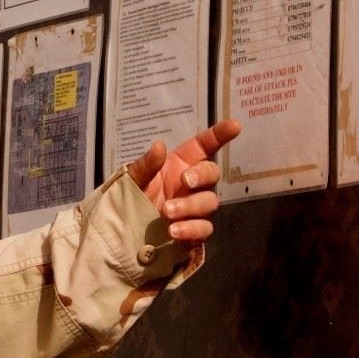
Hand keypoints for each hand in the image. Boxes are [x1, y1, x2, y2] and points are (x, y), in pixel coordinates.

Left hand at [127, 119, 240, 243]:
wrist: (123, 231)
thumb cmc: (132, 198)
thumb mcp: (134, 179)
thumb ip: (146, 165)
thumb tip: (160, 146)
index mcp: (179, 165)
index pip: (204, 146)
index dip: (219, 135)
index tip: (235, 125)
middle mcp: (191, 185)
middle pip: (212, 172)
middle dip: (202, 174)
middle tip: (185, 181)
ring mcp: (195, 209)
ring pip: (210, 202)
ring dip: (190, 206)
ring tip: (166, 211)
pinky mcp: (194, 232)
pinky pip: (204, 229)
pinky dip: (191, 229)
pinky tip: (174, 231)